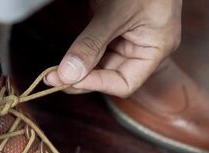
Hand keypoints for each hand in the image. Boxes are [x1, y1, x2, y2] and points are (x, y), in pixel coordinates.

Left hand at [45, 0, 181, 96]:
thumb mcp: (116, 13)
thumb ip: (91, 44)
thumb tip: (68, 75)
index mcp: (155, 49)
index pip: (125, 83)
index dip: (96, 84)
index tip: (69, 80)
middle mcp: (144, 48)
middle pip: (110, 76)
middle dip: (81, 78)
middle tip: (53, 77)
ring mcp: (130, 38)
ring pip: (101, 63)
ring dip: (79, 68)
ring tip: (54, 71)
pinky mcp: (115, 27)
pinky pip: (97, 48)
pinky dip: (81, 53)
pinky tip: (65, 58)